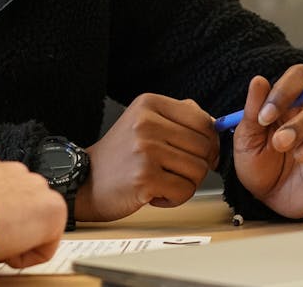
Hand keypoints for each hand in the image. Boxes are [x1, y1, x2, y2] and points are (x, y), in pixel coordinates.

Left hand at [0, 151, 64, 267]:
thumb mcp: (15, 255)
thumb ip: (22, 248)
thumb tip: (9, 251)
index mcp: (53, 208)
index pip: (50, 238)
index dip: (29, 254)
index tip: (13, 259)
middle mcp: (37, 183)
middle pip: (31, 210)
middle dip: (17, 225)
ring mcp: (12, 168)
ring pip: (12, 188)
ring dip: (1, 203)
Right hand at [77, 93, 219, 221]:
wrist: (86, 181)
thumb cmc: (120, 155)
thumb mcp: (144, 121)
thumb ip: (179, 116)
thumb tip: (216, 124)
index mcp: (149, 104)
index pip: (202, 120)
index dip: (210, 141)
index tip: (201, 153)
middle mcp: (146, 123)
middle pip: (205, 146)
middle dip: (198, 164)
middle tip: (177, 170)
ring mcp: (145, 150)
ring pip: (198, 170)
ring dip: (186, 183)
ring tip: (162, 180)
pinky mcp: (145, 178)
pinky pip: (185, 191)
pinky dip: (175, 198)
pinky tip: (156, 193)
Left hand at [230, 65, 302, 218]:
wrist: (266, 200)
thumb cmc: (257, 165)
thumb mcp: (247, 139)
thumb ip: (253, 110)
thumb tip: (258, 81)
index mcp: (290, 103)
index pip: (301, 77)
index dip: (286, 90)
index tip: (266, 116)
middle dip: (301, 123)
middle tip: (280, 143)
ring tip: (299, 156)